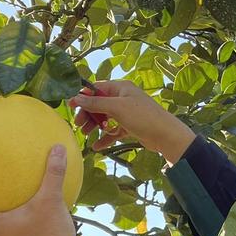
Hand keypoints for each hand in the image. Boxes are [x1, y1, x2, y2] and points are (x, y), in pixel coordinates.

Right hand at [69, 80, 194, 161]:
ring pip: (105, 117)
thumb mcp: (117, 108)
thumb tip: (76, 97)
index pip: (96, 88)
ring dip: (95, 125)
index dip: (83, 96)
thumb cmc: (143, 116)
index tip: (71, 106)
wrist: (165, 135)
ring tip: (86, 135)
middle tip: (79, 125)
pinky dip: (105, 136)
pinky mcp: (129, 126)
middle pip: (99, 104)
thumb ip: (96, 103)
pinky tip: (96, 147)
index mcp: (120, 88)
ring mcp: (126, 113)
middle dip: (88, 113)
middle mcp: (123, 98)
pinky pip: (113, 130)